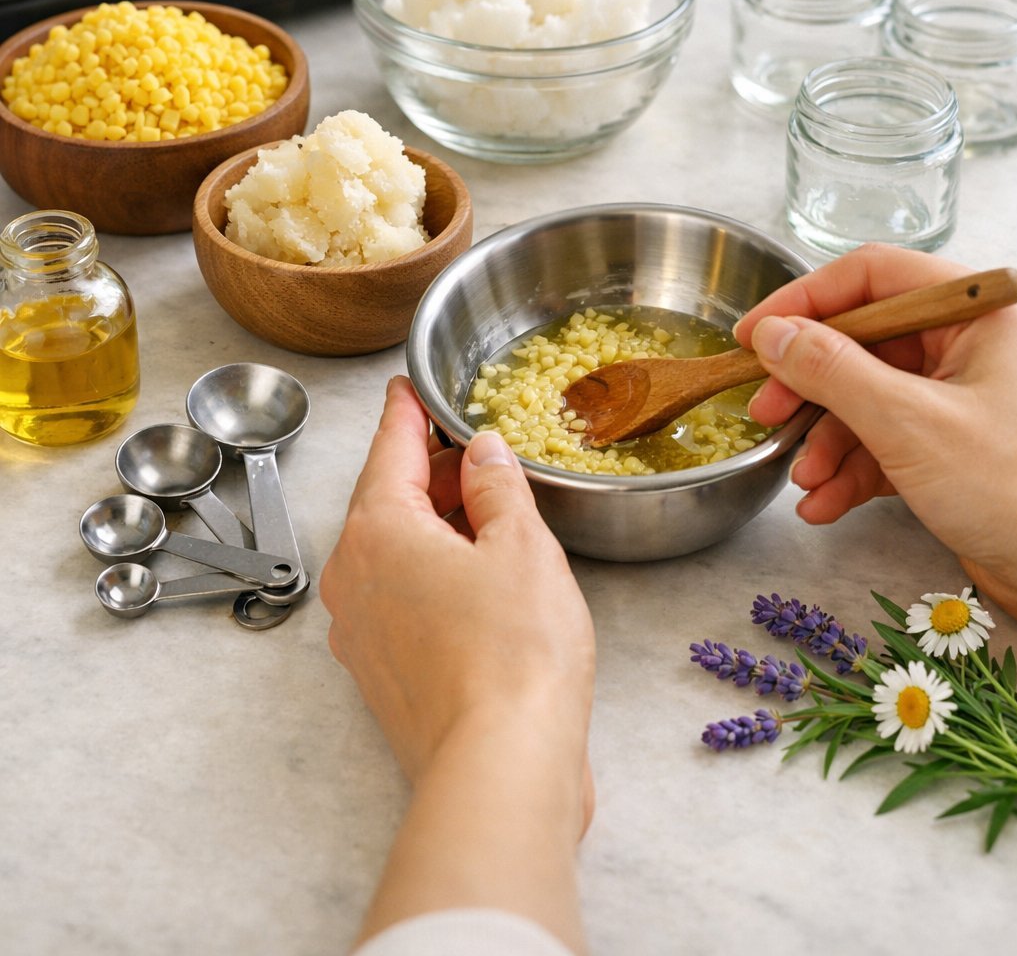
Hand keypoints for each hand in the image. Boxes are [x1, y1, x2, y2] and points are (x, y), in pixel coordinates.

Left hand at [320, 375, 594, 819]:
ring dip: (436, 524)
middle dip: (431, 471)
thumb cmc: (512, 657)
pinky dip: (432, 572)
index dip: (406, 413)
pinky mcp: (383, 673)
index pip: (390, 449)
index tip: (407, 389)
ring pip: (393, 551)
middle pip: (386, 500)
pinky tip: (479, 576)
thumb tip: (483, 454)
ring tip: (491, 513)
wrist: (499, 768)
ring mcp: (362, 631)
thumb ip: (498, 487)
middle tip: (475, 451)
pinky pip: (400, 597)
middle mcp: (354, 577)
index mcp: (378, 530)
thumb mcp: (522, 545)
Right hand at [733, 243, 1016, 622]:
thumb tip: (774, 334)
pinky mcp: (949, 446)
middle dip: (810, 384)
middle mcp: (967, 346)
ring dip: (826, 439)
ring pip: (865, 396)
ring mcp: (958, 397)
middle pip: (862, 339)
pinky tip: (825, 503)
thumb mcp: (909, 424)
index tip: (755, 333)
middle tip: (768, 411)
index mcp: (975, 315)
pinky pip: (882, 440)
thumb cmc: (1014, 492)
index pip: (873, 276)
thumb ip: (833, 371)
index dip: (806, 300)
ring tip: (803, 479)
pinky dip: (849, 470)